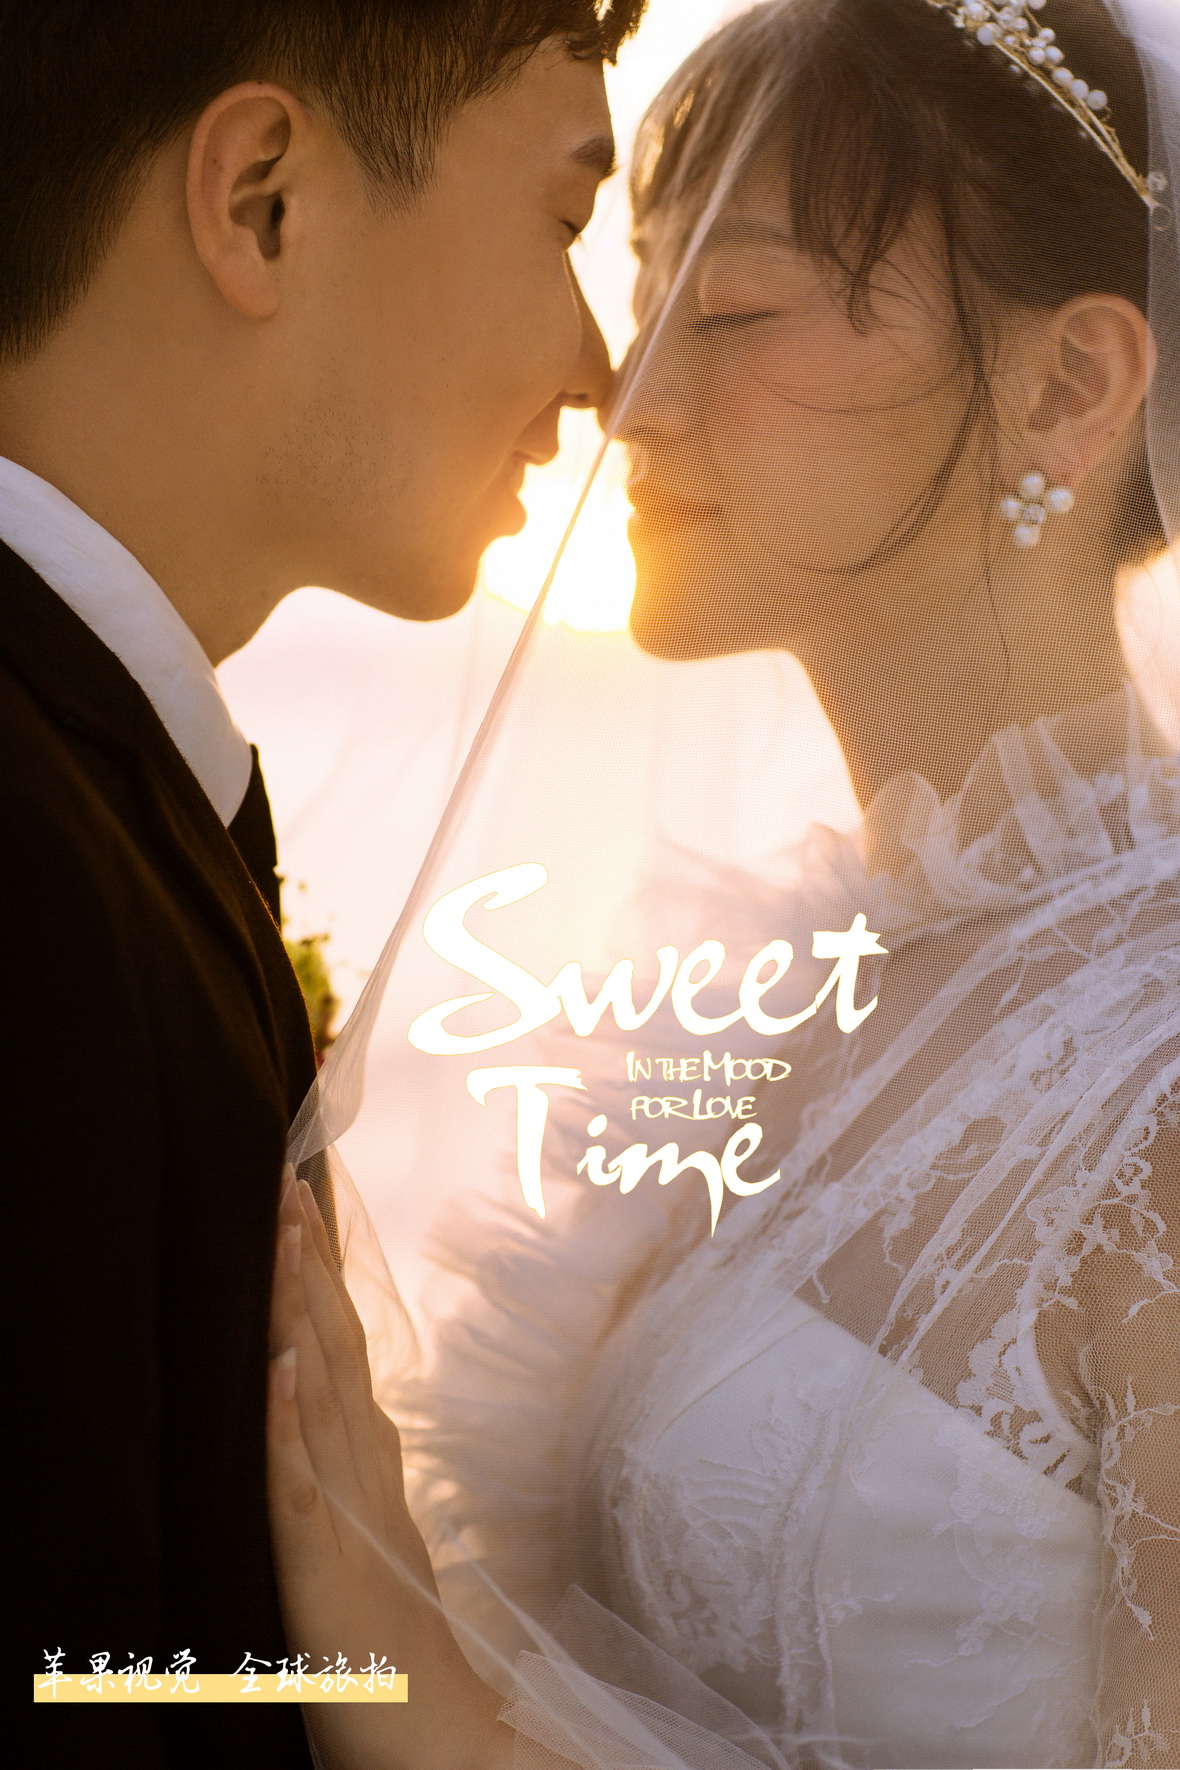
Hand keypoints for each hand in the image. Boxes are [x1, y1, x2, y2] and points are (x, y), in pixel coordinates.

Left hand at [268, 1172, 512, 1769]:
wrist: (444, 1739)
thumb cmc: (398, 1644)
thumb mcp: (371, 1533)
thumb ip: (354, 1466)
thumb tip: (327, 1391)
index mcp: (372, 1461)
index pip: (343, 1346)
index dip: (323, 1272)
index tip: (304, 1196)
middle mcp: (365, 1470)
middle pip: (334, 1348)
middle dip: (309, 1262)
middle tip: (290, 1178)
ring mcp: (348, 1515)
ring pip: (317, 1394)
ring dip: (298, 1311)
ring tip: (285, 1232)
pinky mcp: (324, 1569)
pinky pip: (300, 1486)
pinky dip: (288, 1421)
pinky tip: (281, 1367)